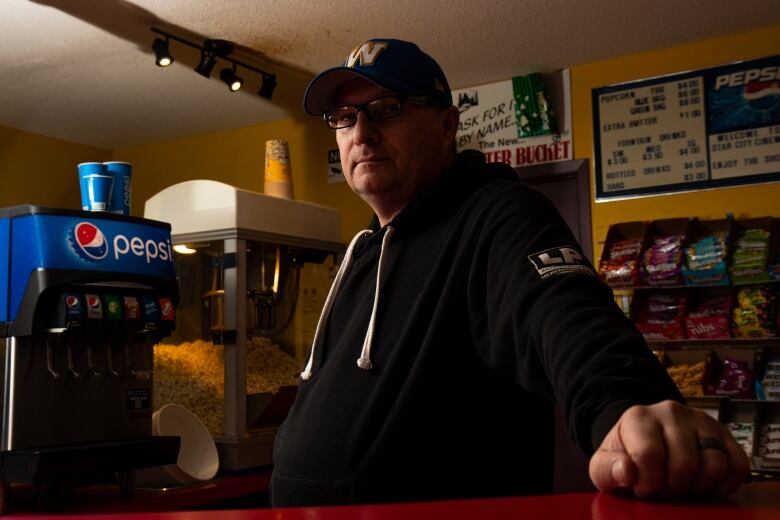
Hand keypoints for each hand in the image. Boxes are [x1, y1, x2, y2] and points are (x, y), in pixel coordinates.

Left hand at [589, 400, 749, 498]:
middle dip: (673, 489)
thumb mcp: (604, 464)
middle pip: (685, 464)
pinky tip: (705, 486)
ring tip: (681, 487)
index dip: (648, 483)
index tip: (642, 488)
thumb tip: (626, 472)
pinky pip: (738, 465)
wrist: (644, 440)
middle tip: (663, 490)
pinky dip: (725, 484)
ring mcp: (701, 420)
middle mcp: (671, 412)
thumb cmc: (625, 456)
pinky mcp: (724, 433)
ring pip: (715, 465)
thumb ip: (607, 470)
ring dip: (699, 488)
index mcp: (638, 417)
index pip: (649, 455)